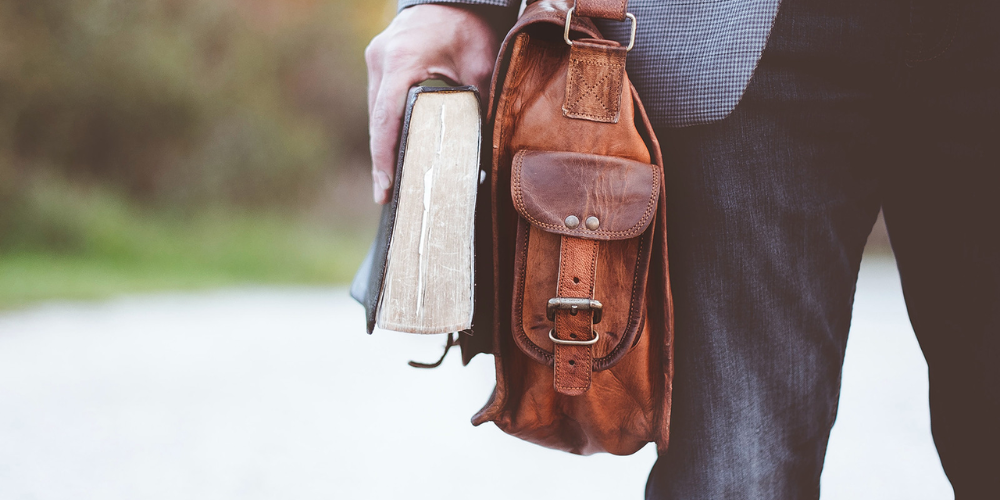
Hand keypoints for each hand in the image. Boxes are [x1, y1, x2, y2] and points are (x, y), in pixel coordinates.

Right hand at [365, 4, 500, 203]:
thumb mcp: (480, 65)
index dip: (384, 157)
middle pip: (378, 120)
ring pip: (376, 112)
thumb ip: (479, 104)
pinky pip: (380, 100)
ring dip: (384, 143)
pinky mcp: (380, 61)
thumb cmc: (470, 26)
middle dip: (383, 159)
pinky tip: (398, 149)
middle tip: (390, 196)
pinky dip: (388, 125)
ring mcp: (377, 59)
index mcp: (402, 60)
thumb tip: (486, 148)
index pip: (387, 118)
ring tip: (393, 182)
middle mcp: (381, 59)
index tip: (384, 189)